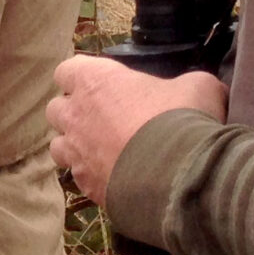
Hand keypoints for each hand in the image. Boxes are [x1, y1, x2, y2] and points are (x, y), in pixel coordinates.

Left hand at [47, 54, 227, 202]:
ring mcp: (76, 152)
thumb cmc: (182, 117)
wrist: (178, 175)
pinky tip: (114, 176)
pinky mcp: (85, 184)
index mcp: (94, 81)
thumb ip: (186, 84)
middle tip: (102, 118)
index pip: (66, 70)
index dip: (81, 76)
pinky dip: (91, 174)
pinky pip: (78, 176)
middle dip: (73, 111)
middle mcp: (76, 114)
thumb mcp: (197, 87)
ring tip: (102, 149)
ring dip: (75, 145)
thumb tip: (194, 90)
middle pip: (56, 108)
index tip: (100, 83)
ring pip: (58, 145)